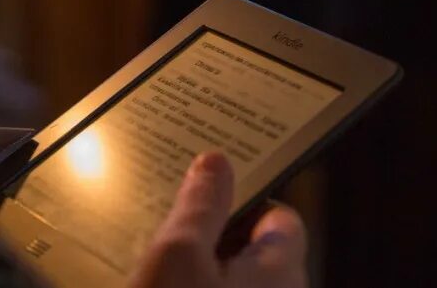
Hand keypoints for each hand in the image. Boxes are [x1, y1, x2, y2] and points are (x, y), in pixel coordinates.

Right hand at [130, 152, 306, 287]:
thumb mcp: (177, 254)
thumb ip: (200, 204)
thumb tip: (217, 161)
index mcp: (281, 271)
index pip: (280, 216)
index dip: (244, 198)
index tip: (205, 189)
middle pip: (254, 246)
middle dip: (212, 229)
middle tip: (169, 221)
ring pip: (231, 275)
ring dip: (198, 263)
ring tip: (156, 257)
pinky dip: (191, 284)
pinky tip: (157, 282)